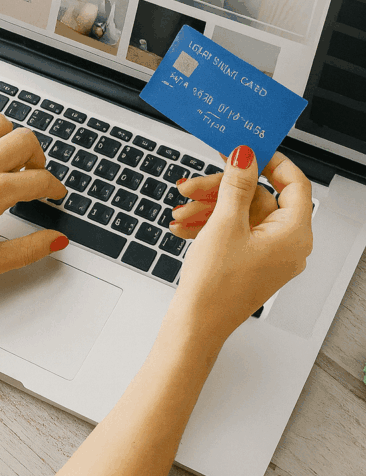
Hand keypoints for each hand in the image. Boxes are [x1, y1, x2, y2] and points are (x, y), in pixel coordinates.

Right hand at [170, 146, 312, 340]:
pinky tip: (183, 226)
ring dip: (208, 208)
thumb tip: (247, 156)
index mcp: (293, 235)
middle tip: (193, 186)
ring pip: (240, 214)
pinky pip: (233, 232)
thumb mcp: (225, 223)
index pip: (294, 183)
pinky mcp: (248, 262)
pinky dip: (208, 225)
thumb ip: (237, 184)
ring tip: (180, 211)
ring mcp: (267, 255)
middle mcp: (286, 245)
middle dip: (220, 190)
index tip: (245, 151)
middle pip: (257, 198)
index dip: (270, 162)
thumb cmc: (215, 286)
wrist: (195, 325)